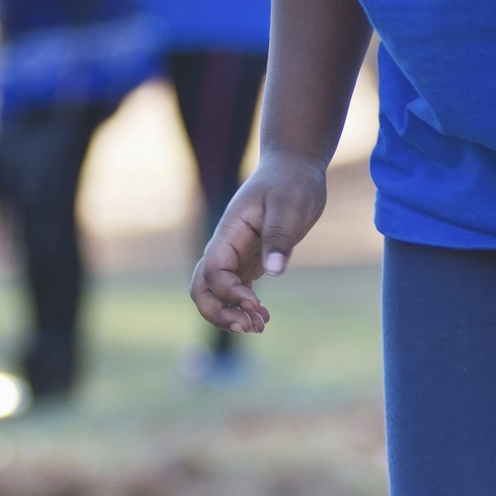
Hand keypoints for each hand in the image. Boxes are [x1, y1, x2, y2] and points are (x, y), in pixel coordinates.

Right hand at [192, 154, 329, 333]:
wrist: (293, 168)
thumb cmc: (292, 181)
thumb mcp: (290, 204)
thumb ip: (279, 235)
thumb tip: (274, 271)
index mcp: (230, 231)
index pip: (213, 270)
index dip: (228, 292)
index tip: (256, 302)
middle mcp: (227, 246)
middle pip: (202, 288)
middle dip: (218, 313)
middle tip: (249, 327)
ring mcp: (236, 255)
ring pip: (215, 293)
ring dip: (229, 314)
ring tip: (259, 326)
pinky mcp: (249, 260)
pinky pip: (235, 290)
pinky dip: (243, 307)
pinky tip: (264, 317)